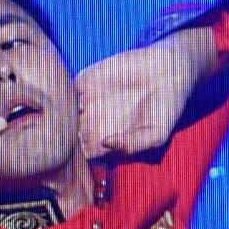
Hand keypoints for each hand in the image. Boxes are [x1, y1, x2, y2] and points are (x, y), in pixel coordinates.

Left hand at [74, 29, 213, 158]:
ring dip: (59, 115)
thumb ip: (132, 144)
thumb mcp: (156, 134)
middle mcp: (92, 124)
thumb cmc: (165, 109)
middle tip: (63, 135)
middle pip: (64, 136)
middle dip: (60, 137)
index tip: (74, 154)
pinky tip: (73, 97)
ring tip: (69, 117)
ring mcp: (87, 102)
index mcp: (105, 141)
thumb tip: (105, 142)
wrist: (169, 71)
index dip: (74, 157)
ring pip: (61, 113)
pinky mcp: (86, 80)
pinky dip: (62, 93)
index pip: (80, 155)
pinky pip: (66, 89)